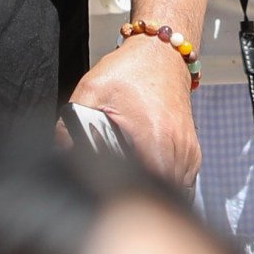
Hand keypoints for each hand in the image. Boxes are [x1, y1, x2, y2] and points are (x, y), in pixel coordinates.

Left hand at [68, 33, 198, 183]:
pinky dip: (166, 182)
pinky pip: (183, 181)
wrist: (162, 54)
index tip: (111, 194)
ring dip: (154, 191)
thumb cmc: (130, 71)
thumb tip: (60, 152)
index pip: (147, 189)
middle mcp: (177, 148)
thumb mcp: (91, 91)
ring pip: (174, 191)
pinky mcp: (192, 152)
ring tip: (132, 182)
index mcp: (154, 137)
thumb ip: (70, 123)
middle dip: (139, 198)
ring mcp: (188, 151)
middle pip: (161, 195)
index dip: (127, 198)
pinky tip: (147, 173)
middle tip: (116, 191)